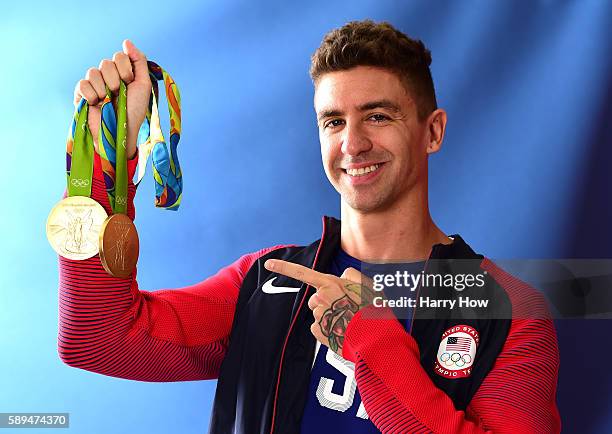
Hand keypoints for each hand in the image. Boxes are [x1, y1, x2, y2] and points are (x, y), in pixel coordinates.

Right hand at [73, 39, 151, 158]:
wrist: (121, 132)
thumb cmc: (134, 111)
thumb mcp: (142, 85)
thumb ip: (138, 61)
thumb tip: (126, 41)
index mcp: (122, 73)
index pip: (119, 56)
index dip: (126, 70)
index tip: (130, 84)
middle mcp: (107, 77)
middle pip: (106, 63)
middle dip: (116, 80)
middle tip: (119, 94)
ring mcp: (93, 85)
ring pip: (93, 72)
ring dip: (104, 89)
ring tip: (108, 101)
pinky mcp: (81, 94)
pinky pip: (82, 84)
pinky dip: (92, 94)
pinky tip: (96, 104)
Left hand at [264, 259, 374, 354]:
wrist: (375, 337)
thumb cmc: (373, 311)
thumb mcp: (368, 285)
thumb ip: (351, 276)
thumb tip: (342, 278)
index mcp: (331, 284)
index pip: (303, 273)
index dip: (284, 268)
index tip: (269, 264)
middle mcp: (321, 298)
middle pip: (316, 298)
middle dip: (327, 302)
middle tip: (347, 309)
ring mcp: (319, 316)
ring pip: (319, 313)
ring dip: (330, 316)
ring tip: (347, 321)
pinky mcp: (319, 332)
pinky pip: (319, 328)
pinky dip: (328, 330)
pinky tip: (341, 330)